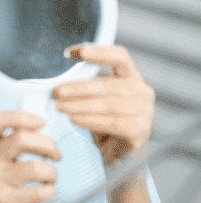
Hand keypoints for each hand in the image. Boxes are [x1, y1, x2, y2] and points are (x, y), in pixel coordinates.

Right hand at [0, 111, 59, 202]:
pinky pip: (39, 192)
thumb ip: (4, 144)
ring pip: (36, 167)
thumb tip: (38, 126)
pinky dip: (50, 191)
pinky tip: (46, 192)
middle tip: (55, 155)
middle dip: (49, 145)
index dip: (23, 117)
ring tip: (50, 178)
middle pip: (23, 139)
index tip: (41, 123)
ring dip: (52, 172)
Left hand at [54, 45, 154, 163]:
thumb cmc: (103, 118)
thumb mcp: (95, 97)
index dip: (97, 51)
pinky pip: (113, 123)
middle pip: (108, 84)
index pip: (119, 56)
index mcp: (130, 75)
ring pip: (108, 104)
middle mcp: (142, 90)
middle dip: (78, 88)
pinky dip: (90, 120)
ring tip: (60, 107)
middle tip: (57, 92)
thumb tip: (57, 82)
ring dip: (80, 105)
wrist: (117, 150)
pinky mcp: (141, 129)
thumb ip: (84, 85)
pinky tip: (74, 119)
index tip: (69, 53)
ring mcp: (145, 110)